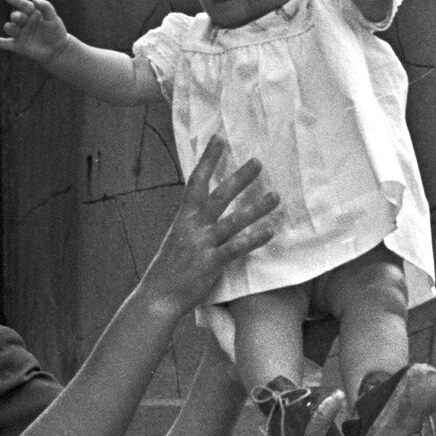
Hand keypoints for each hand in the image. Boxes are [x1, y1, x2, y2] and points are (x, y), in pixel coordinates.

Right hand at [0, 0, 71, 65]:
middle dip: (16, 16)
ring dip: (9, 27)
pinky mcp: (18, 45)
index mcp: (32, 13)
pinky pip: (6, 43)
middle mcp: (24, 22)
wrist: (58, 50)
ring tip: (10, 26)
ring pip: (11, 29)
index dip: (16, 1)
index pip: (23, 5)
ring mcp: (20, 34)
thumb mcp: (53, 18)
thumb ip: (46, 7)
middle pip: (16, 17)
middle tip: (19, 18)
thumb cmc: (56, 32)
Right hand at [141, 137, 278, 317]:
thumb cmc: (170, 268)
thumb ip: (192, 223)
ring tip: (276, 197)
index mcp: (183, 217)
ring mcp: (202, 244)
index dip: (208, 159)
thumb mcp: (178, 238)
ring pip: (233, 220)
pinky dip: (253, 238)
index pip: (196, 181)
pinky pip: (236, 247)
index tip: (219, 138)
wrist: (158, 296)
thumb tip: (205, 208)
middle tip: (258, 162)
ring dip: (256, 207)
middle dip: (239, 177)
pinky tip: (270, 231)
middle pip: (219, 195)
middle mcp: (193, 226)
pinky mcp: (211, 263)